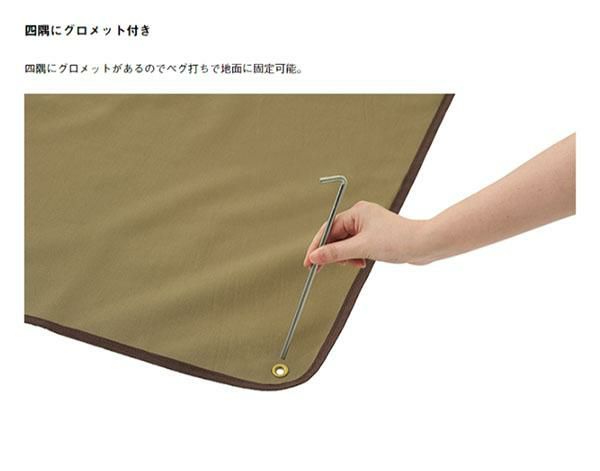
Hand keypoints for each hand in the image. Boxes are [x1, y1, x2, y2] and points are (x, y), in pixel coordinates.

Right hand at [303, 201, 429, 268]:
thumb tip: (314, 258)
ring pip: (346, 244)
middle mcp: (361, 216)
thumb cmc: (396, 241)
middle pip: (336, 236)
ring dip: (346, 257)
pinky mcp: (376, 237)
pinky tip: (362, 263)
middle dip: (334, 253)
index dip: (317, 246)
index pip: (328, 228)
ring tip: (357, 264)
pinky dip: (356, 257)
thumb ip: (335, 253)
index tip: (308, 263)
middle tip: (327, 269)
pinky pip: (357, 247)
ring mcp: (369, 226)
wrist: (425, 245)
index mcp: (357, 212)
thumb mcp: (361, 249)